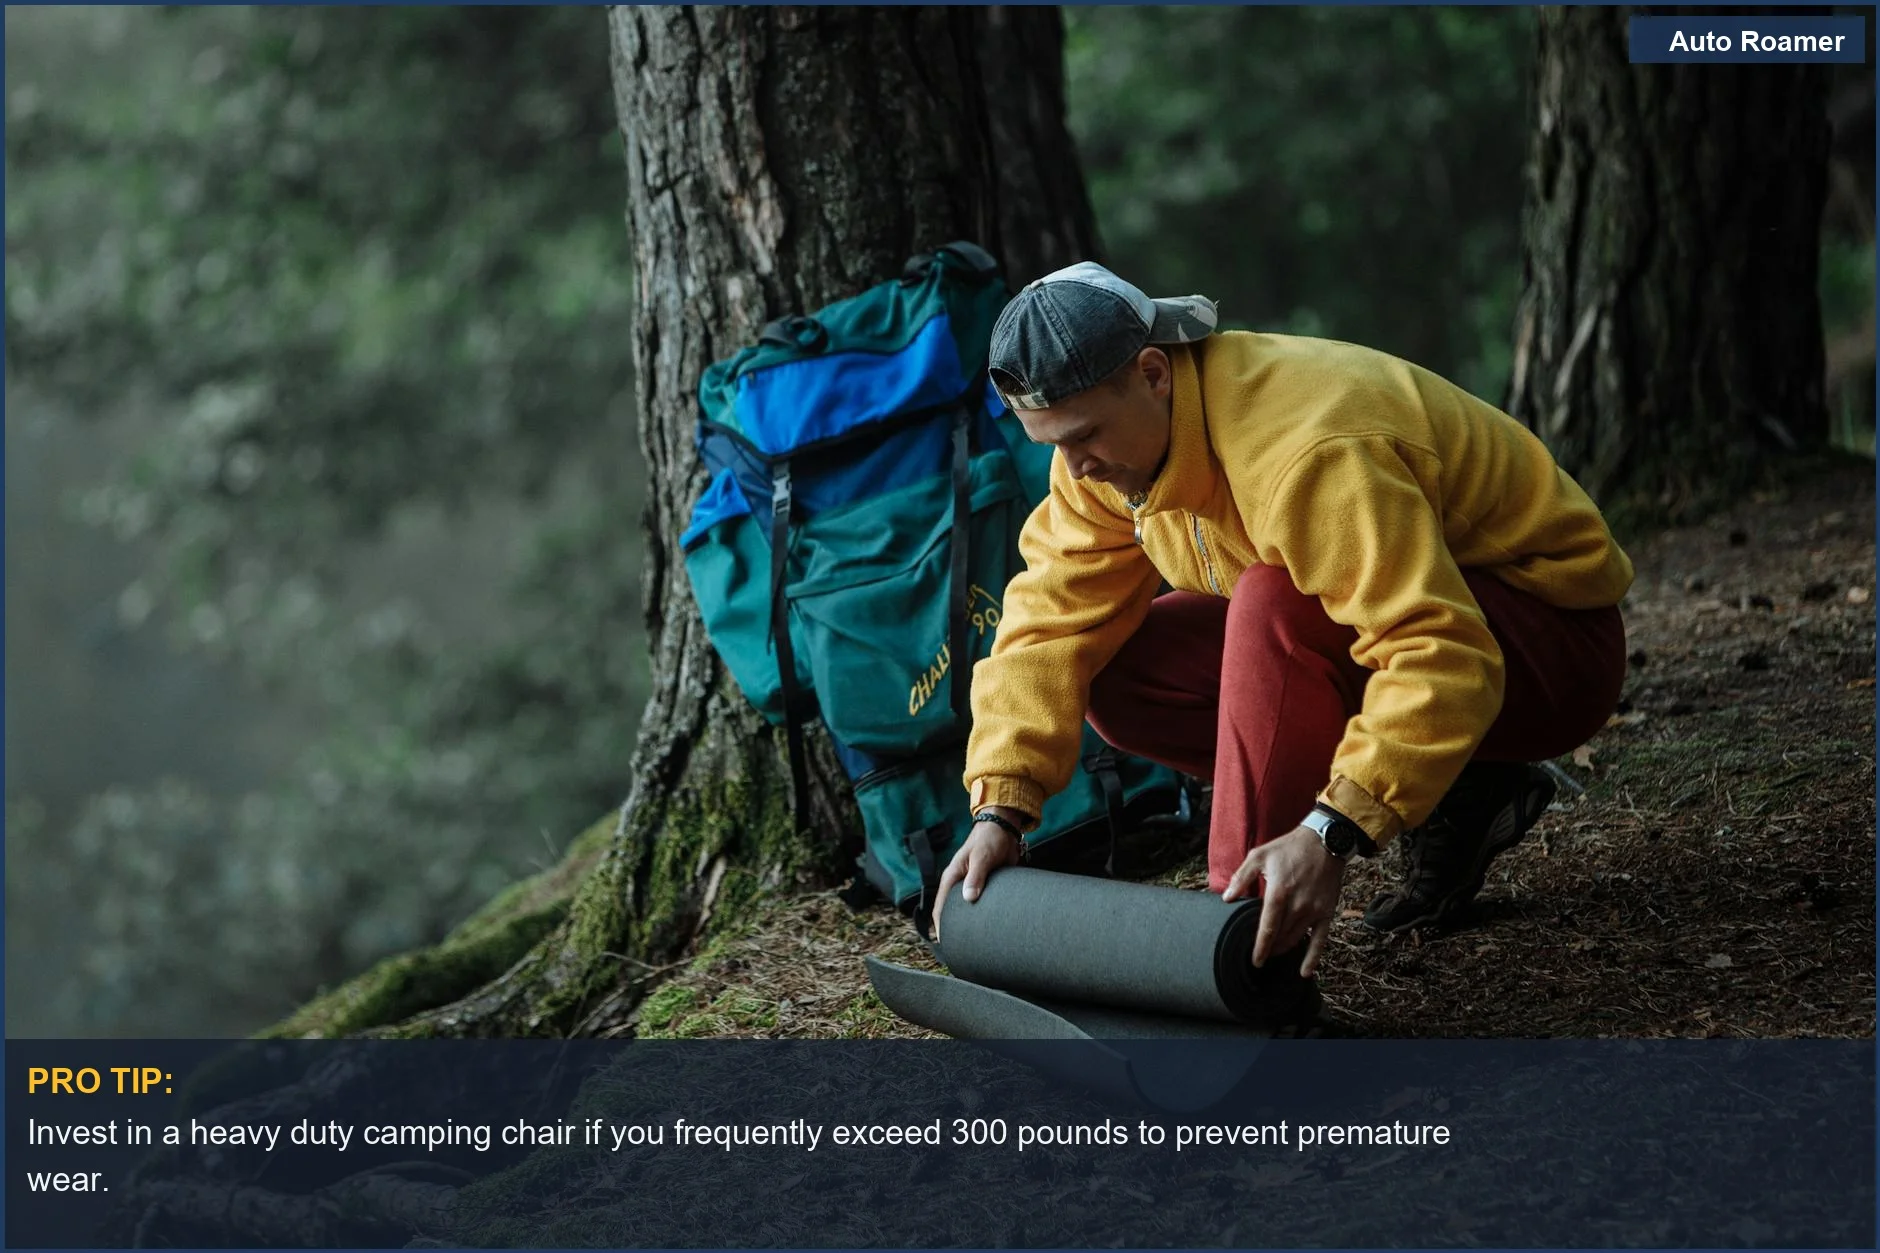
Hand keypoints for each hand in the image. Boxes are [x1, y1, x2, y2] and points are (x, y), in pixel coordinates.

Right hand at [932, 808, 1025, 940]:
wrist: (1003, 829)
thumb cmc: (988, 840)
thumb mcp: (981, 858)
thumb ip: (976, 877)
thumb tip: (969, 898)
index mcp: (952, 877)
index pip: (940, 907)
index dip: (940, 927)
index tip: (944, 944)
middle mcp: (958, 884)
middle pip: (951, 912)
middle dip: (954, 929)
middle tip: (961, 948)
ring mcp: (971, 886)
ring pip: (966, 909)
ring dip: (968, 923)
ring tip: (975, 943)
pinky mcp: (985, 886)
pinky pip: (980, 904)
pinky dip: (981, 915)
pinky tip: (989, 928)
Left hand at [1221, 826, 1346, 977]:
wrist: (1325, 840)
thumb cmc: (1289, 848)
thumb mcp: (1260, 856)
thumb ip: (1242, 878)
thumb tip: (1226, 898)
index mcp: (1278, 893)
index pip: (1267, 929)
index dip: (1260, 948)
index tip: (1254, 960)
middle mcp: (1297, 906)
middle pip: (1280, 938)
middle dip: (1270, 949)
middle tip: (1260, 956)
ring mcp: (1314, 910)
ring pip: (1296, 939)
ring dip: (1284, 950)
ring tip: (1274, 954)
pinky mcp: (1327, 912)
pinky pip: (1321, 940)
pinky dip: (1313, 958)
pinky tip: (1305, 972)